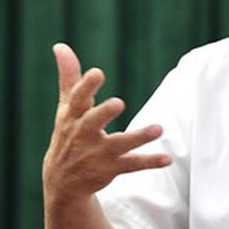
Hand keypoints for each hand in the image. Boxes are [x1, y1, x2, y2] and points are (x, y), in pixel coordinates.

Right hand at [42, 43, 171, 205]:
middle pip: (92, 123)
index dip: (86, 87)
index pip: (77, 100)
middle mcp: (83, 135)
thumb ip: (69, 77)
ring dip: (138, 137)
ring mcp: (97, 154)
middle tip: (119, 103)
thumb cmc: (68, 133)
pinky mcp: (111, 169)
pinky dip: (150, 162)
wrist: (62, 182)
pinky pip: (133, 165)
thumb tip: (60, 45)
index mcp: (73, 117)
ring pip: (119, 145)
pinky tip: (167, 159)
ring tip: (159, 128)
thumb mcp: (67, 107)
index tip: (97, 72)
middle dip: (104, 113)